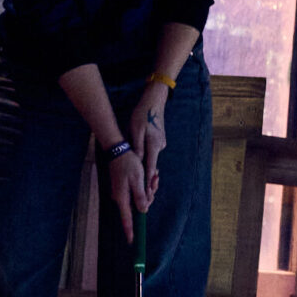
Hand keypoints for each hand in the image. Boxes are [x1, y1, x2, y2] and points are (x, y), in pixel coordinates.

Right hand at [107, 147, 148, 241]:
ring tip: (154, 175)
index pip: (127, 218)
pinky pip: (137, 191)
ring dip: (149, 189)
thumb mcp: (137, 180)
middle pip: (138, 206)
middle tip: (154, 181)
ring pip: (140, 198)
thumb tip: (144, 210)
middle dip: (149, 196)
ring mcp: (122, 192)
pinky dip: (144, 185)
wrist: (118, 150)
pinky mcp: (124, 187)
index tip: (131, 241)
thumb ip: (140, 196)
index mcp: (123, 197)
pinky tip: (150, 176)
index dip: (130, 230)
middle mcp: (121, 197)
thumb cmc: (128, 164)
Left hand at [130, 82, 170, 200]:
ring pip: (151, 158)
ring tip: (140, 177)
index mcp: (153, 145)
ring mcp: (160, 143)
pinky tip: (141, 158)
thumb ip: (138, 148)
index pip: (151, 168)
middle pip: (152, 166)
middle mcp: (159, 146)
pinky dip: (147, 157)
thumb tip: (139, 162)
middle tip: (144, 193)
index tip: (147, 194)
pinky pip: (152, 152)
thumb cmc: (142, 115)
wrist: (154, 102)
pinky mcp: (159, 140)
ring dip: (145, 167)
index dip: (148, 182)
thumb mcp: (136, 131)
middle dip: (147, 179)